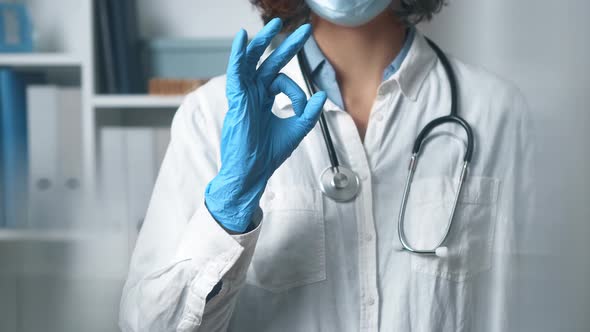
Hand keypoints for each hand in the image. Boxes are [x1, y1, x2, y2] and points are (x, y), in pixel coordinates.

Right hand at [205, 18, 326, 231]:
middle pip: (268, 62)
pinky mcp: (237, 99)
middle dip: (285, 45)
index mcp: (264, 99)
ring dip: (262, 42)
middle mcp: (253, 93)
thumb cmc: (268, 155)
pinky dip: (238, 54)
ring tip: (274, 24)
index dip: (298, 91)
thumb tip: (323, 95)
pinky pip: (236, 71)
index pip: (283, 82)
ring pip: (252, 62)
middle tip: (301, 29)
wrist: (252, 172)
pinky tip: (242, 37)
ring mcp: (244, 95)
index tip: (301, 107)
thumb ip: (309, 112)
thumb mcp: (296, 130)